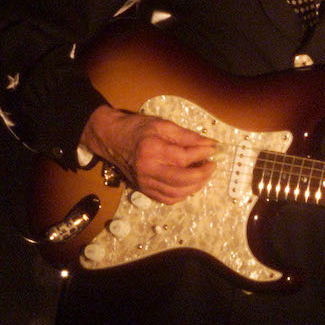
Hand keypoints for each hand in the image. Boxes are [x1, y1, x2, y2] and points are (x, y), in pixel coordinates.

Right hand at [80, 104, 215, 203]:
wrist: (111, 139)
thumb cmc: (137, 128)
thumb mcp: (163, 125)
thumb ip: (187, 136)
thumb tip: (209, 144)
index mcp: (152, 151)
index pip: (184, 157)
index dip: (202, 154)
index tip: (213, 149)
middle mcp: (147, 170)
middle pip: (182, 180)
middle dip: (203, 174)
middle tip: (212, 165)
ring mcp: (144, 183)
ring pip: (177, 193)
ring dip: (195, 186)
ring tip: (204, 174)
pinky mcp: (143, 190)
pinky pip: (167, 199)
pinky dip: (182, 194)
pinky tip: (190, 184)